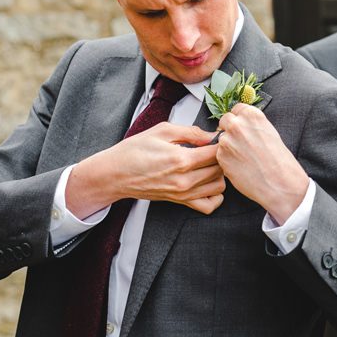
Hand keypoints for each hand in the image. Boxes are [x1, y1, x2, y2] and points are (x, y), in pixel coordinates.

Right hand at [67, 122, 225, 216]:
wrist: (116, 174)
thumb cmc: (134, 151)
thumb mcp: (161, 131)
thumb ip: (190, 132)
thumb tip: (210, 136)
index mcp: (181, 159)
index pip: (216, 152)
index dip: (220, 143)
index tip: (217, 138)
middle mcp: (185, 180)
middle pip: (220, 169)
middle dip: (220, 157)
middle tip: (213, 149)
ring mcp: (183, 194)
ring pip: (219, 187)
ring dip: (219, 175)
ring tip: (210, 165)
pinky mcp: (180, 202)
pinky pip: (209, 205)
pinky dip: (214, 195)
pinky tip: (207, 183)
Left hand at [214, 103, 310, 223]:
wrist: (279, 182)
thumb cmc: (279, 160)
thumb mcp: (269, 132)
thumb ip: (252, 125)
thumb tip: (241, 124)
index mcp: (251, 115)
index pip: (237, 109)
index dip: (239, 119)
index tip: (243, 127)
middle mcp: (236, 125)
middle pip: (225, 120)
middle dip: (229, 129)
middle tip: (240, 142)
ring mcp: (226, 140)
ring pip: (221, 138)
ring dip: (228, 145)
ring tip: (244, 157)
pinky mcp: (220, 156)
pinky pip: (219, 154)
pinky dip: (226, 159)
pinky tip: (240, 165)